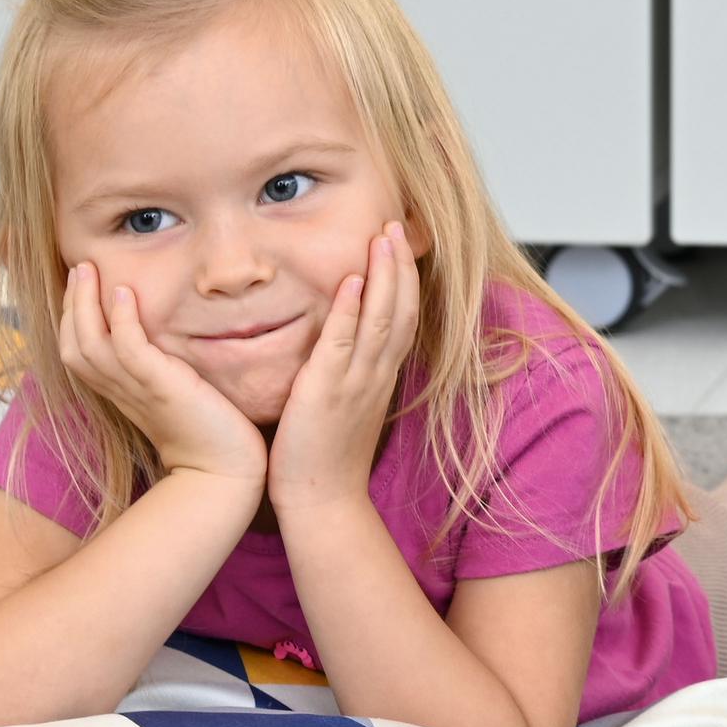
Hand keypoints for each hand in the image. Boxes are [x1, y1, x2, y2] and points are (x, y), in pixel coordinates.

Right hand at [58, 261, 264, 488]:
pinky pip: (129, 349)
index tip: (80, 286)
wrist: (224, 472)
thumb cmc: (209, 435)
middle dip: (71, 305)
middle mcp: (121, 391)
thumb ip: (164, 371)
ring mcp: (138, 390)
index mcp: (121, 393)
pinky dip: (120, 320)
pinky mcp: (162, 388)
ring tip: (89, 270)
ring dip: (86, 303)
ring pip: (91, 343)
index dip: (73, 319)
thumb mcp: (177, 394)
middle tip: (79, 268)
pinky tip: (123, 293)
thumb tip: (169, 345)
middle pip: (74, 345)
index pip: (79, 352)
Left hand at [268, 224, 418, 517]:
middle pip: (400, 309)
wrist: (322, 503)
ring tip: (384, 236)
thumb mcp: (345, 406)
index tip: (401, 244)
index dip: (404, 279)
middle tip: (398, 223)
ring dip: (384, 275)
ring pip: (380, 319)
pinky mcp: (326, 393)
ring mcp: (356, 383)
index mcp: (380, 376)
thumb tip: (342, 347)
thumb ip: (347, 373)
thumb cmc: (324, 457)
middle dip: (401, 265)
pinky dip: (350, 311)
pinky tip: (350, 281)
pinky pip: (343, 345)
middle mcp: (376, 375)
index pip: (401, 317)